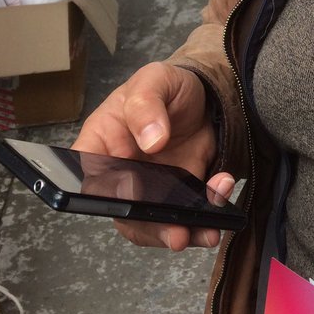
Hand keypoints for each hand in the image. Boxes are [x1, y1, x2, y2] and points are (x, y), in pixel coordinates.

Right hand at [74, 62, 226, 249]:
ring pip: (156, 224)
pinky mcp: (181, 193)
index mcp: (101, 144)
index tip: (130, 192)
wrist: (199, 94)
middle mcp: (121, 174)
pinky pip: (189, 213)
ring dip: (181, 231)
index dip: (106, 192)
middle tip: (176, 233)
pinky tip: (222, 190)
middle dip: (151, 228)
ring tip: (206, 231)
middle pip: (124, 212)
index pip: (92, 176)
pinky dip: (208, 212)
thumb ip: (146, 105)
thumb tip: (151, 139)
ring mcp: (152, 188)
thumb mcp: (154, 81)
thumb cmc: (164, 87)